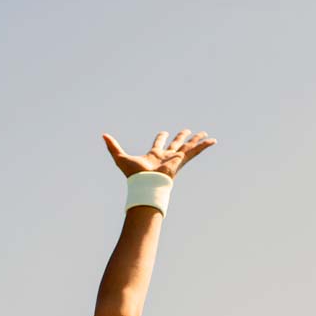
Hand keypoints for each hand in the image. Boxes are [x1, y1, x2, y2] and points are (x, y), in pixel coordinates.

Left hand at [102, 129, 216, 179]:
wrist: (145, 184)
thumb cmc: (133, 175)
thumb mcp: (120, 157)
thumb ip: (112, 147)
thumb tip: (103, 135)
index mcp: (154, 155)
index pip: (159, 144)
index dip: (161, 138)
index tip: (164, 132)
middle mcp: (166, 157)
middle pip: (175, 144)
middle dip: (180, 137)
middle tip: (186, 131)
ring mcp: (175, 159)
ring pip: (188, 147)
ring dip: (196, 140)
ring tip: (204, 133)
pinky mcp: (182, 160)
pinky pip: (195, 151)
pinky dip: (204, 146)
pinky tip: (213, 140)